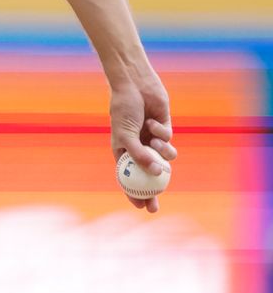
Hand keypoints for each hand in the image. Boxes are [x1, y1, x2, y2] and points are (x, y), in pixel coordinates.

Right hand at [109, 76, 175, 212]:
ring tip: (155, 142)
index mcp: (123, 151)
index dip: (134, 193)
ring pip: (163, 157)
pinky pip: (168, 140)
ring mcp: (151, 139)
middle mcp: (138, 147)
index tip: (141, 206)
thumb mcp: (125, 135)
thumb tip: (156, 174)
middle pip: (148, 175)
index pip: (129, 177)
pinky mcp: (164, 129)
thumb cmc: (124, 109)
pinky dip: (162, 133)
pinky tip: (154, 121)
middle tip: (156, 205)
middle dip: (153, 191)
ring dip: (162, 152)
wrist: (134, 86)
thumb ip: (140, 155)